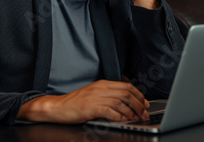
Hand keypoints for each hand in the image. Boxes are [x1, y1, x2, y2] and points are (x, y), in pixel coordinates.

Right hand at [17, 80, 149, 122]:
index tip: (145, 103)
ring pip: (120, 102)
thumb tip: (126, 103)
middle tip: (144, 113)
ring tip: (136, 119)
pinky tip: (122, 120)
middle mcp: (100, 88)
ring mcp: (95, 97)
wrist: (58, 107)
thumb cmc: (76, 103)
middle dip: (138, 105)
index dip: (139, 95)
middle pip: (126, 94)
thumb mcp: (94, 94)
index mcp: (102, 83)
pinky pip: (109, 111)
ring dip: (131, 112)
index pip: (126, 86)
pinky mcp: (90, 108)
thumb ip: (108, 95)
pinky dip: (118, 116)